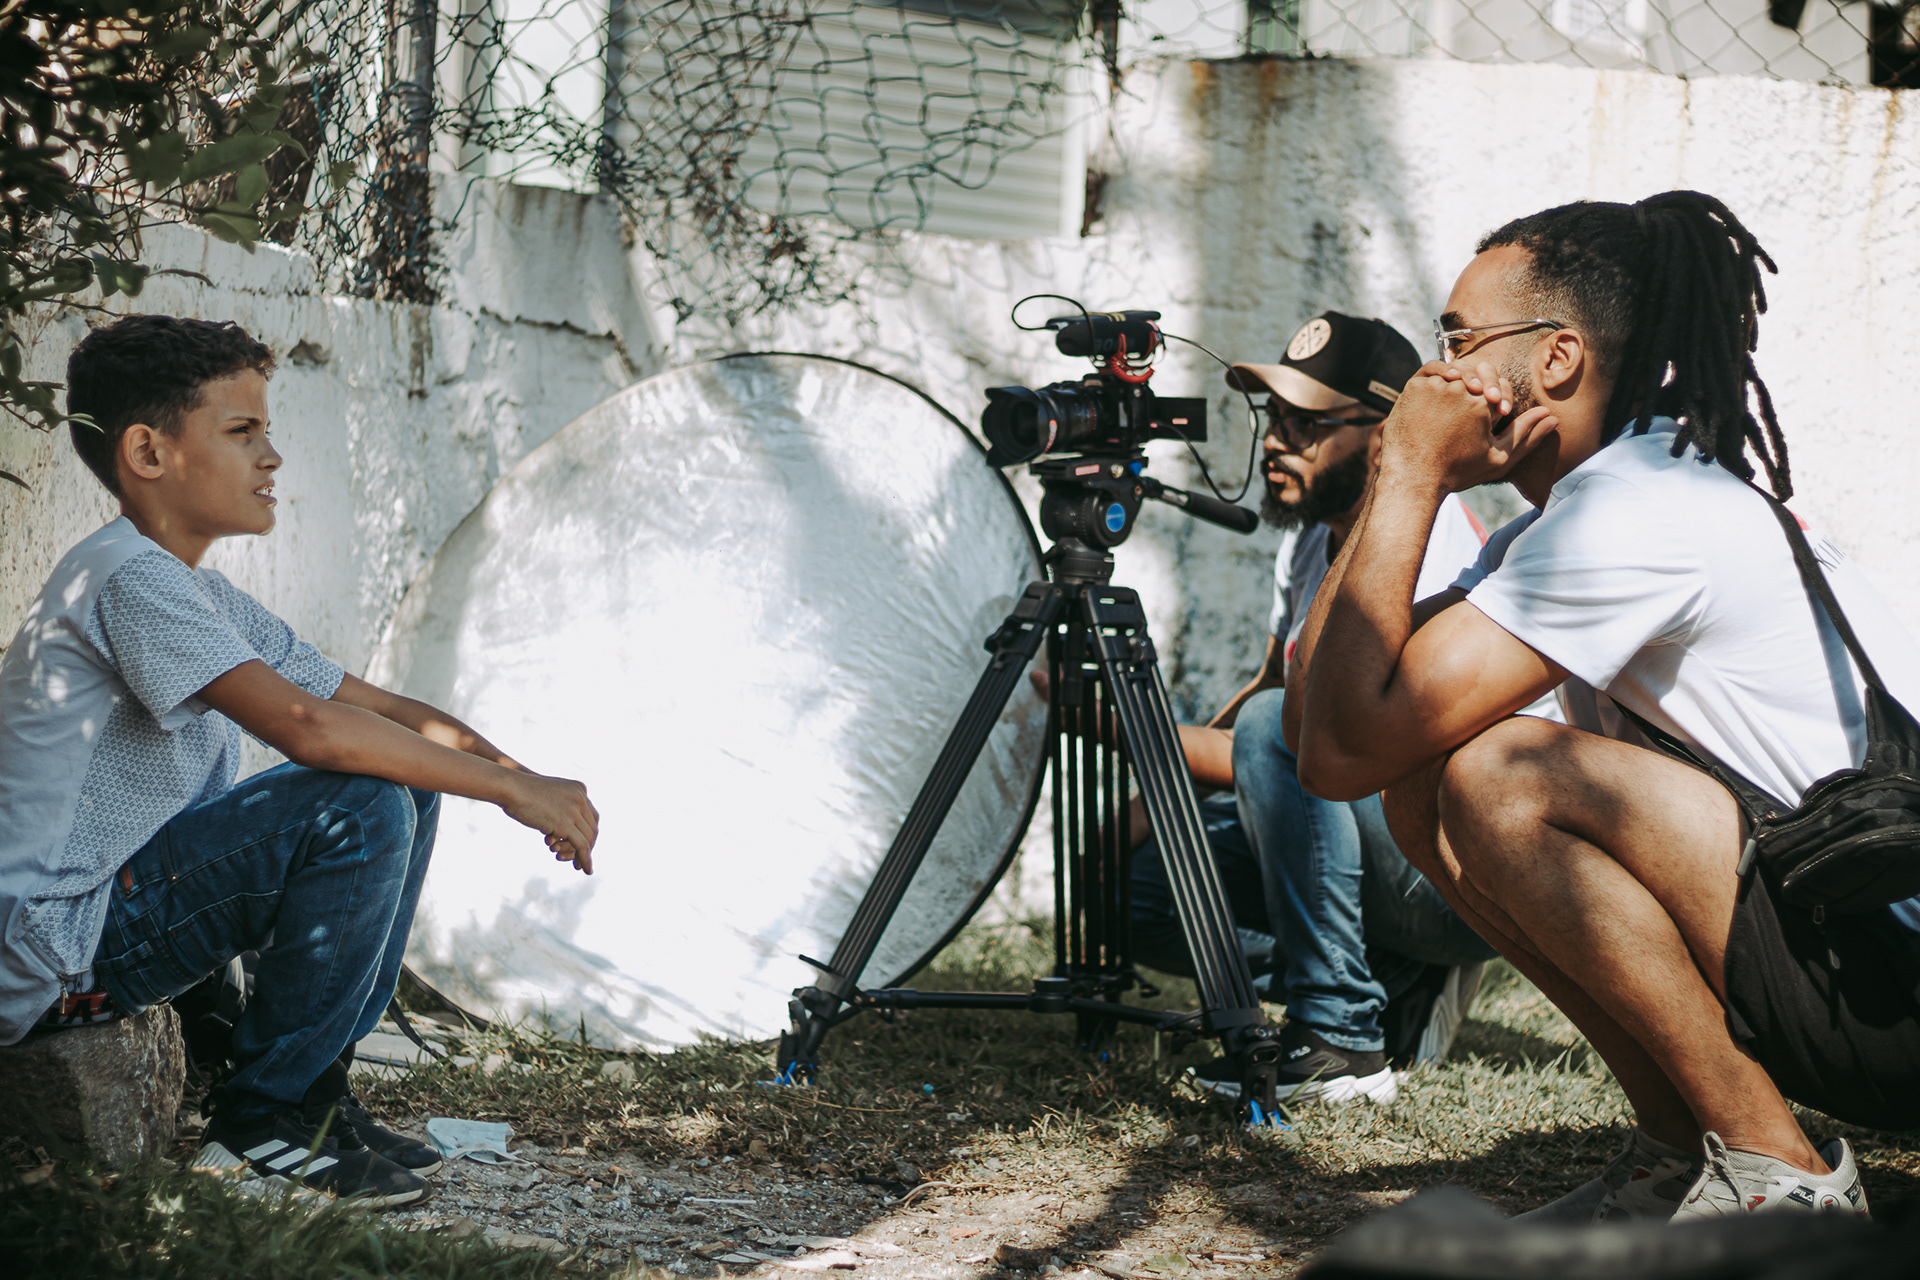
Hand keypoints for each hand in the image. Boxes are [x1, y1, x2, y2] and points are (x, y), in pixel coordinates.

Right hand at [500, 773, 599, 874]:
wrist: (511, 788)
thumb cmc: (521, 792)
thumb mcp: (548, 798)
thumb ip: (558, 810)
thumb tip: (559, 832)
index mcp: (580, 789)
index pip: (592, 817)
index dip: (588, 833)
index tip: (580, 846)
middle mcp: (581, 798)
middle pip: (592, 829)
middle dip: (586, 846)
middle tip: (576, 860)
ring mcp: (574, 810)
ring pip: (587, 839)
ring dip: (579, 854)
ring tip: (563, 859)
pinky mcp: (565, 824)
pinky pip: (582, 846)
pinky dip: (586, 859)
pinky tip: (586, 870)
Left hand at [1381, 359, 1557, 492]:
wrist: (1412, 478)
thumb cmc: (1457, 472)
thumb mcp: (1499, 458)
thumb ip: (1526, 435)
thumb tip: (1551, 417)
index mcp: (1483, 403)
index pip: (1501, 386)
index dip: (1501, 399)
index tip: (1495, 415)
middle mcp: (1459, 388)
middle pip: (1480, 373)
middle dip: (1484, 386)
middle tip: (1479, 405)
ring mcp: (1434, 385)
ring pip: (1457, 369)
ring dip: (1464, 377)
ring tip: (1463, 397)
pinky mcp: (1413, 387)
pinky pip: (1431, 368)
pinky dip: (1441, 371)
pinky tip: (1445, 385)